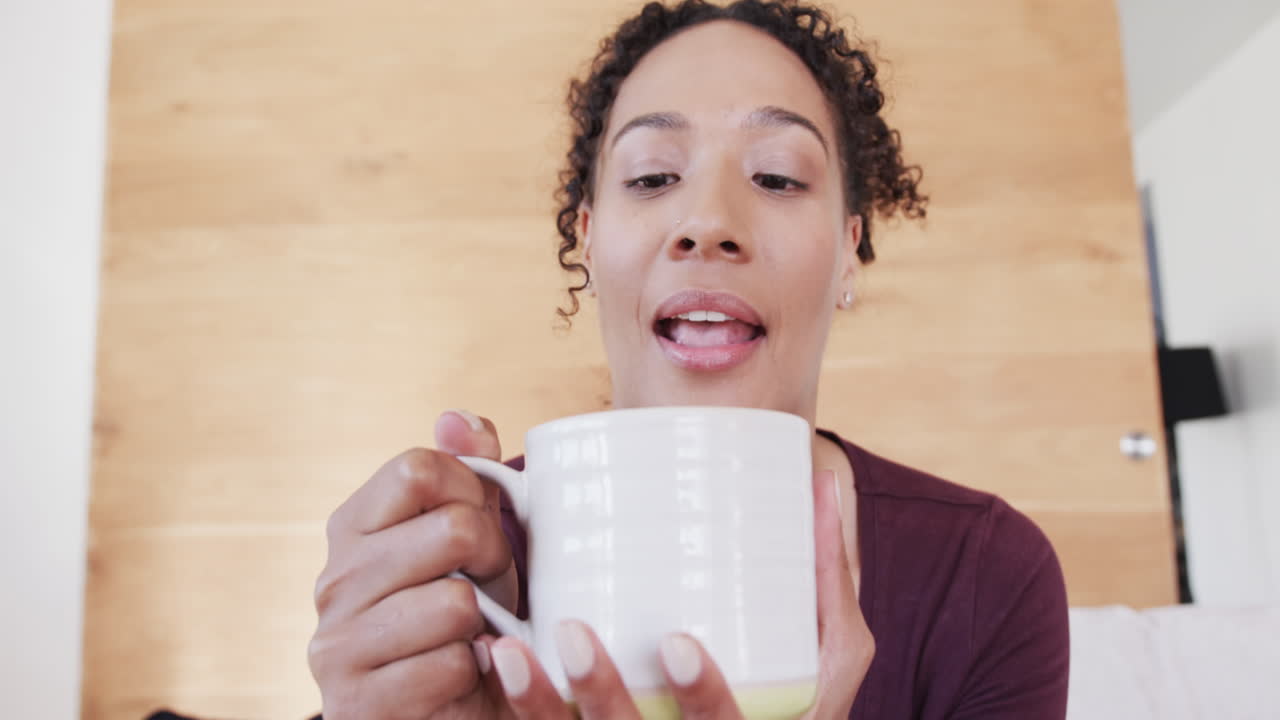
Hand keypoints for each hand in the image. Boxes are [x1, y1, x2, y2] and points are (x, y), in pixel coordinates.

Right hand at [308, 410, 518, 718]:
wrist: (445, 714)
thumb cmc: (464, 617)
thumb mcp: (472, 539)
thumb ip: (467, 473)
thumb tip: (457, 417)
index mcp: (353, 526)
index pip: (417, 466)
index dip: (472, 490)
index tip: (485, 525)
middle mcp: (333, 580)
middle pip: (452, 530)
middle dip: (495, 560)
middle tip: (492, 589)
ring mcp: (337, 644)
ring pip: (455, 602)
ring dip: (486, 624)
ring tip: (476, 635)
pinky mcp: (359, 701)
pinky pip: (452, 664)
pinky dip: (476, 672)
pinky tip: (463, 676)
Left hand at [473, 470, 873, 719]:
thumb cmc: (802, 701)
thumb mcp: (833, 654)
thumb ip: (830, 578)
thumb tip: (821, 482)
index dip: (702, 697)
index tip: (678, 643)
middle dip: (602, 697)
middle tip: (576, 634)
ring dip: (540, 708)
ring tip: (511, 650)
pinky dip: (523, 710)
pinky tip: (494, 660)